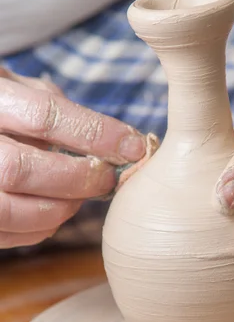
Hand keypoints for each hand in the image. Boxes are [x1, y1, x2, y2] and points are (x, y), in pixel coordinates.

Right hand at [0, 66, 145, 246]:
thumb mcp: (17, 87)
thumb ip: (52, 104)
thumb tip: (107, 137)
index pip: (43, 116)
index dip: (95, 134)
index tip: (132, 145)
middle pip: (21, 169)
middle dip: (76, 178)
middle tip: (107, 178)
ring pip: (9, 209)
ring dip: (58, 209)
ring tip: (80, 197)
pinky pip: (3, 234)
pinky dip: (39, 229)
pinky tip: (56, 212)